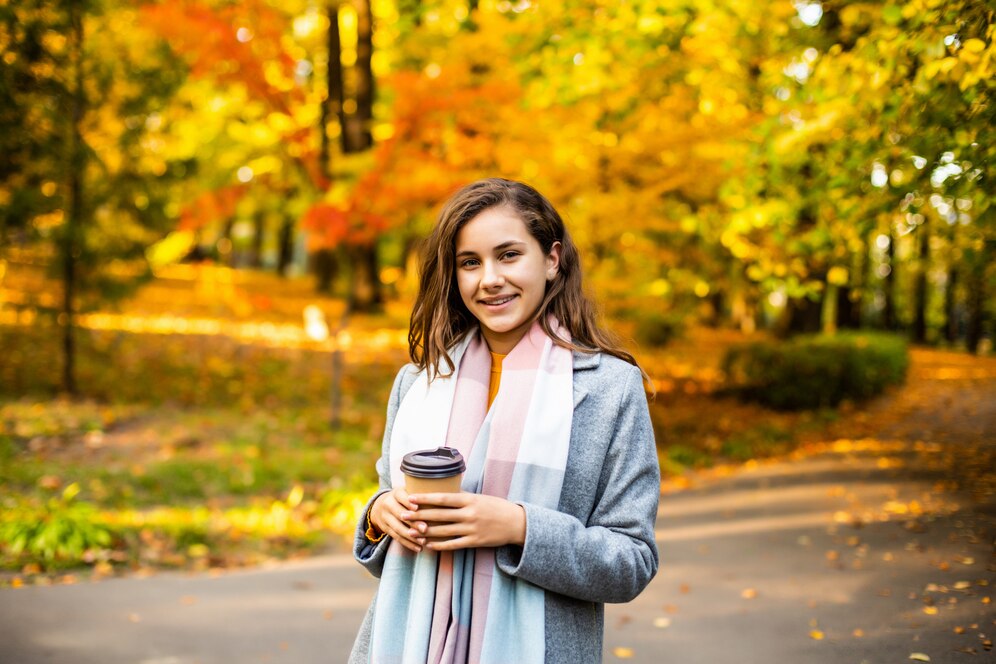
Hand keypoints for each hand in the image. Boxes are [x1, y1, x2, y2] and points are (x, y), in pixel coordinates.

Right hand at [370, 487, 426, 553]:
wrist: (381, 505)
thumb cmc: (405, 497)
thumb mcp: (409, 491)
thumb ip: (422, 494)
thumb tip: (442, 497)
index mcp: (396, 493)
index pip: (401, 497)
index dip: (409, 503)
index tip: (418, 508)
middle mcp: (388, 504)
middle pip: (400, 514)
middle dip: (413, 522)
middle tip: (425, 528)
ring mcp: (385, 517)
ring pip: (398, 528)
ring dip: (411, 536)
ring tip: (424, 541)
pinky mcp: (385, 528)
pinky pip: (396, 537)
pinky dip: (408, 544)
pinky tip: (419, 548)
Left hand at [403, 492, 525, 551]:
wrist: (516, 523)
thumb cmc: (496, 507)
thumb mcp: (479, 498)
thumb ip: (462, 498)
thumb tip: (443, 494)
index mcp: (469, 500)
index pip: (442, 498)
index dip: (425, 499)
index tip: (410, 498)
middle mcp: (469, 514)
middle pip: (439, 515)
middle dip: (419, 515)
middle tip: (403, 515)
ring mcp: (471, 528)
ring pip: (443, 531)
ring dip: (425, 532)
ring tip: (410, 532)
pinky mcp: (474, 541)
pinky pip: (453, 544)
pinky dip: (440, 545)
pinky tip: (428, 545)